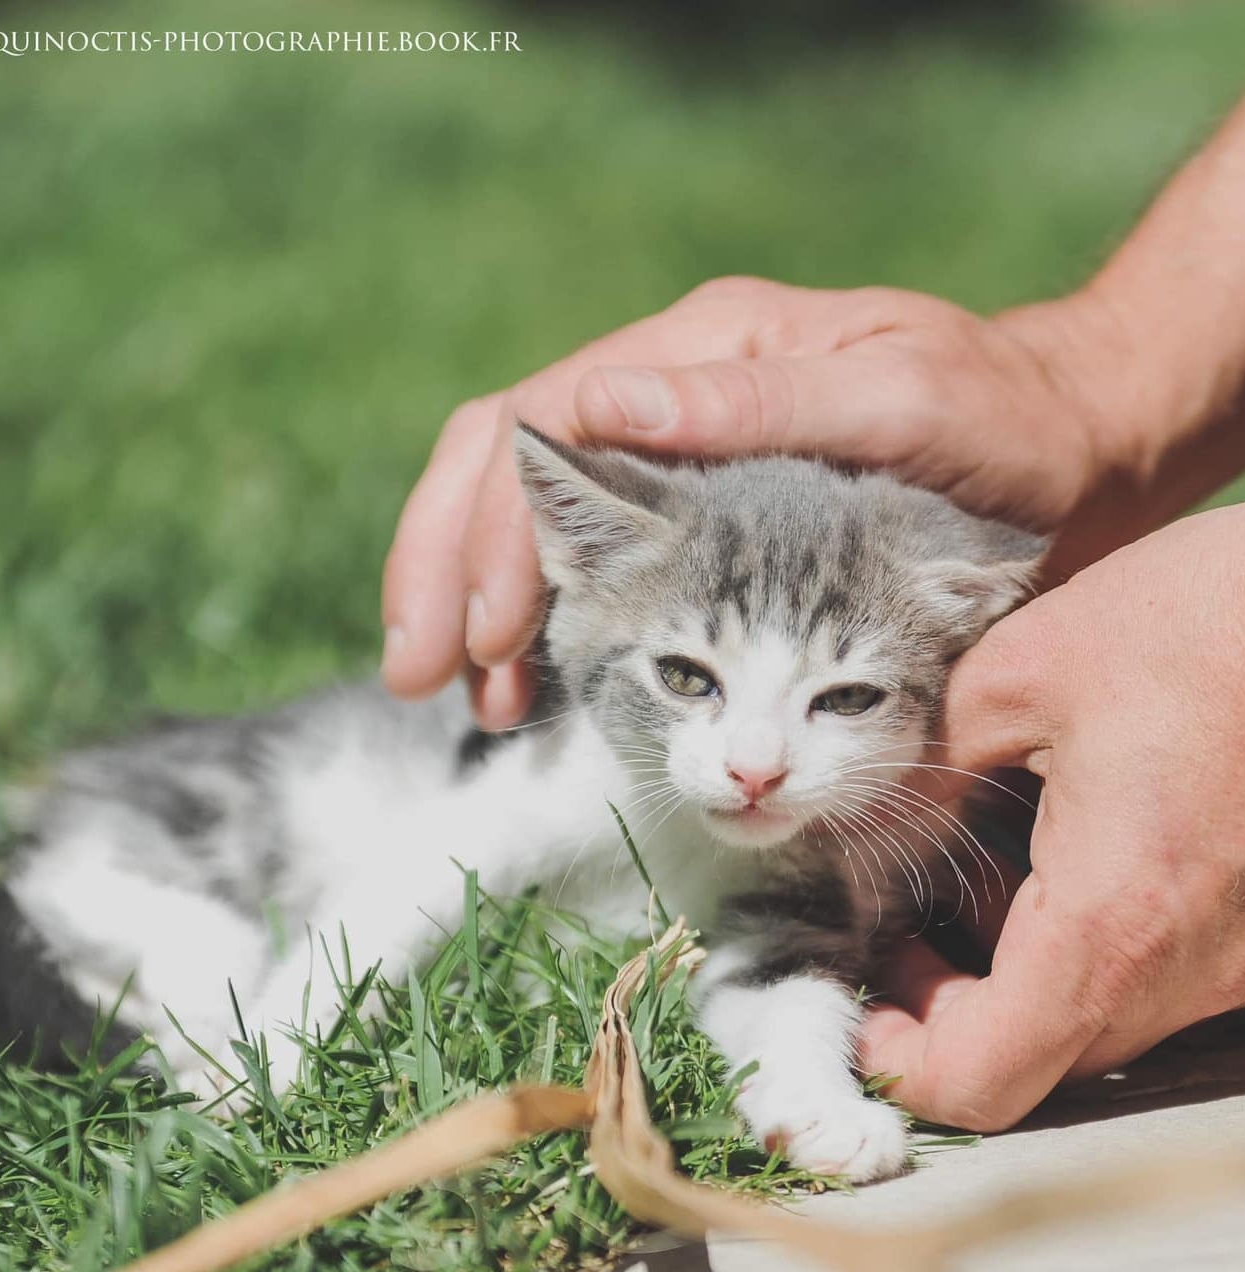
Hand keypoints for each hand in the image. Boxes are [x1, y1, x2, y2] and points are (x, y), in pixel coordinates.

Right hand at [381, 277, 1136, 727]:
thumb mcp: (899, 399)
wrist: (1067, 448)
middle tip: (422, 678)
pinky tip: (530, 679)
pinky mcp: (693, 519)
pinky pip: (584, 559)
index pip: (542, 426)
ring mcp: (673, 459)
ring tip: (477, 701)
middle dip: (446, 572)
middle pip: (501, 467)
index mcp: (699, 351)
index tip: (485, 642)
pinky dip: (543, 623)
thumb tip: (597, 403)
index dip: (495, 536)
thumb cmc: (1000, 423)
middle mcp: (665, 396)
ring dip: (482, 608)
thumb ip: (756, 403)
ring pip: (528, 517)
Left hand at [860, 505, 1244, 1129]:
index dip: (902, 1066)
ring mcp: (1243, 957)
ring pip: (1099, 1022)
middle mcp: (1193, 966)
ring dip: (1014, 979)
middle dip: (949, 1012)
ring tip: (967, 880)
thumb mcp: (1018, 674)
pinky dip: (1081, 946)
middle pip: (1039, 1062)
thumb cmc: (1200, 616)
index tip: (864, 1008)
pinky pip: (1154, 976)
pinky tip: (1048, 855)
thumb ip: (934, 770)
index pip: (984, 1078)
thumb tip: (886, 826)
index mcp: (1111, 914)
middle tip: (901, 933)